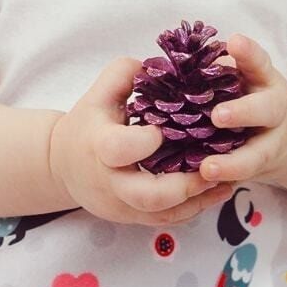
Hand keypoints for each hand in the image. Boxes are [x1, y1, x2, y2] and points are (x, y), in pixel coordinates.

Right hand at [48, 57, 238, 226]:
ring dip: (198, 199)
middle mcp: (111, 181)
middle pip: (148, 196)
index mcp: (99, 146)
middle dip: (185, 185)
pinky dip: (194, 208)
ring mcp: (122, 204)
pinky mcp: (133, 217)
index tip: (165, 130)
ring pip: (163, 214)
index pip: (120, 149)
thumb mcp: (98, 94)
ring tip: (225, 180)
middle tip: (213, 166)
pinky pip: (167, 220)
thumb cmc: (86, 124)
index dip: (145, 142)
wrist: (62, 165)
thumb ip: (124, 75)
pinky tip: (216, 191)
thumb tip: (157, 65)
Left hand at [194, 34, 286, 188]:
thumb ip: (222, 70)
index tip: (234, 42)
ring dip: (233, 164)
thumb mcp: (250, 79)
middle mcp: (274, 112)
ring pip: (256, 156)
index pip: (260, 62)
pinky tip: (201, 185)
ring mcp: (271, 145)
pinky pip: (242, 178)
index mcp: (267, 82)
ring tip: (208, 168)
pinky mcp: (259, 171)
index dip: (249, 53)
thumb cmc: (255, 99)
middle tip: (218, 116)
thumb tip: (172, 59)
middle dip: (243, 112)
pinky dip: (224, 183)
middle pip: (265, 110)